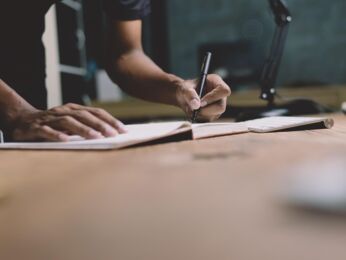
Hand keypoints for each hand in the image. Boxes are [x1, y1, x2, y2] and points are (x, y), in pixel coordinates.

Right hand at [6, 103, 125, 141]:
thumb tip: (109, 135)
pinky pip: (46, 131)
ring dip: (83, 129)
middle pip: (85, 116)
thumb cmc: (52, 124)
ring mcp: (49, 118)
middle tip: (113, 134)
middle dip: (100, 125)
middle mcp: (63, 111)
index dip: (110, 120)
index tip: (123, 130)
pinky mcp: (35, 128)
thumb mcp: (71, 124)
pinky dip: (56, 135)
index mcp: (74, 109)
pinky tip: (65, 141)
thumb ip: (86, 127)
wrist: (21, 120)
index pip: (96, 112)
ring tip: (95, 137)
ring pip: (68, 122)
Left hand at [176, 74, 230, 121]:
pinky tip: (193, 112)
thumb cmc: (185, 89)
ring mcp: (218, 105)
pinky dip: (199, 118)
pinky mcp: (214, 114)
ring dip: (201, 114)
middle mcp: (220, 94)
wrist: (183, 97)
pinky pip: (209, 120)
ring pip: (215, 115)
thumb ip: (189, 94)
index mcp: (216, 82)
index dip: (213, 97)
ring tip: (191, 108)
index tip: (201, 103)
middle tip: (194, 110)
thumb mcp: (184, 88)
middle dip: (206, 110)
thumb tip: (196, 105)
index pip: (224, 91)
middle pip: (221, 107)